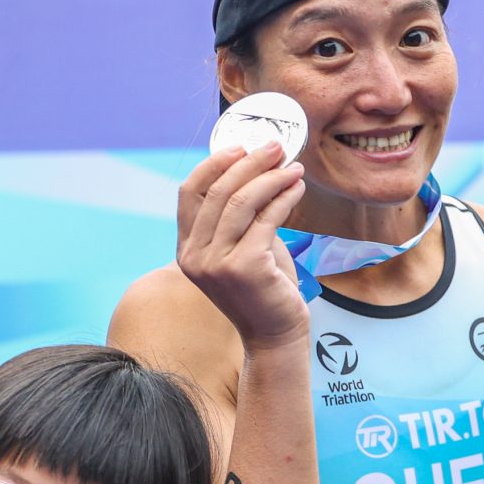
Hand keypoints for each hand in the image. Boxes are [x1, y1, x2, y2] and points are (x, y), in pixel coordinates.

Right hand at [178, 144, 309, 351]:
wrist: (274, 335)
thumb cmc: (263, 289)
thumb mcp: (241, 247)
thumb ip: (240, 215)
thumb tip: (257, 168)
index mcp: (186, 249)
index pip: (189, 192)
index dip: (213, 164)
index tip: (241, 147)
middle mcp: (194, 256)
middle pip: (216, 190)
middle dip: (250, 163)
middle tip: (275, 147)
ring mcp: (216, 263)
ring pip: (240, 201)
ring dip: (271, 177)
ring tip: (293, 168)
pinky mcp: (244, 267)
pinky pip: (266, 218)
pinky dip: (284, 197)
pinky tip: (297, 189)